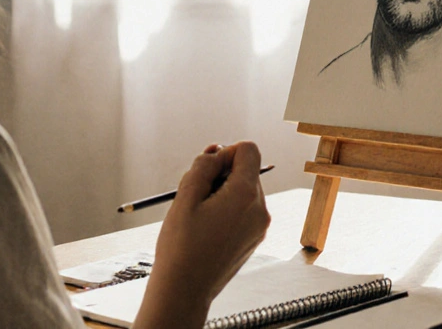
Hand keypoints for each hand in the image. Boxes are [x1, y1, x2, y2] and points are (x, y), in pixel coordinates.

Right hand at [134, 142, 270, 328]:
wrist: (185, 290)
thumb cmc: (181, 247)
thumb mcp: (185, 196)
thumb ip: (203, 165)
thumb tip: (217, 150)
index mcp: (245, 195)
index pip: (249, 150)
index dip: (226, 152)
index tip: (207, 168)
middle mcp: (259, 209)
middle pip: (247, 171)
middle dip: (223, 174)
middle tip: (197, 194)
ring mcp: (259, 226)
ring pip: (246, 191)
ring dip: (224, 192)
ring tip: (200, 214)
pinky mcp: (254, 238)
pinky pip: (246, 210)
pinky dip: (229, 209)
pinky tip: (208, 227)